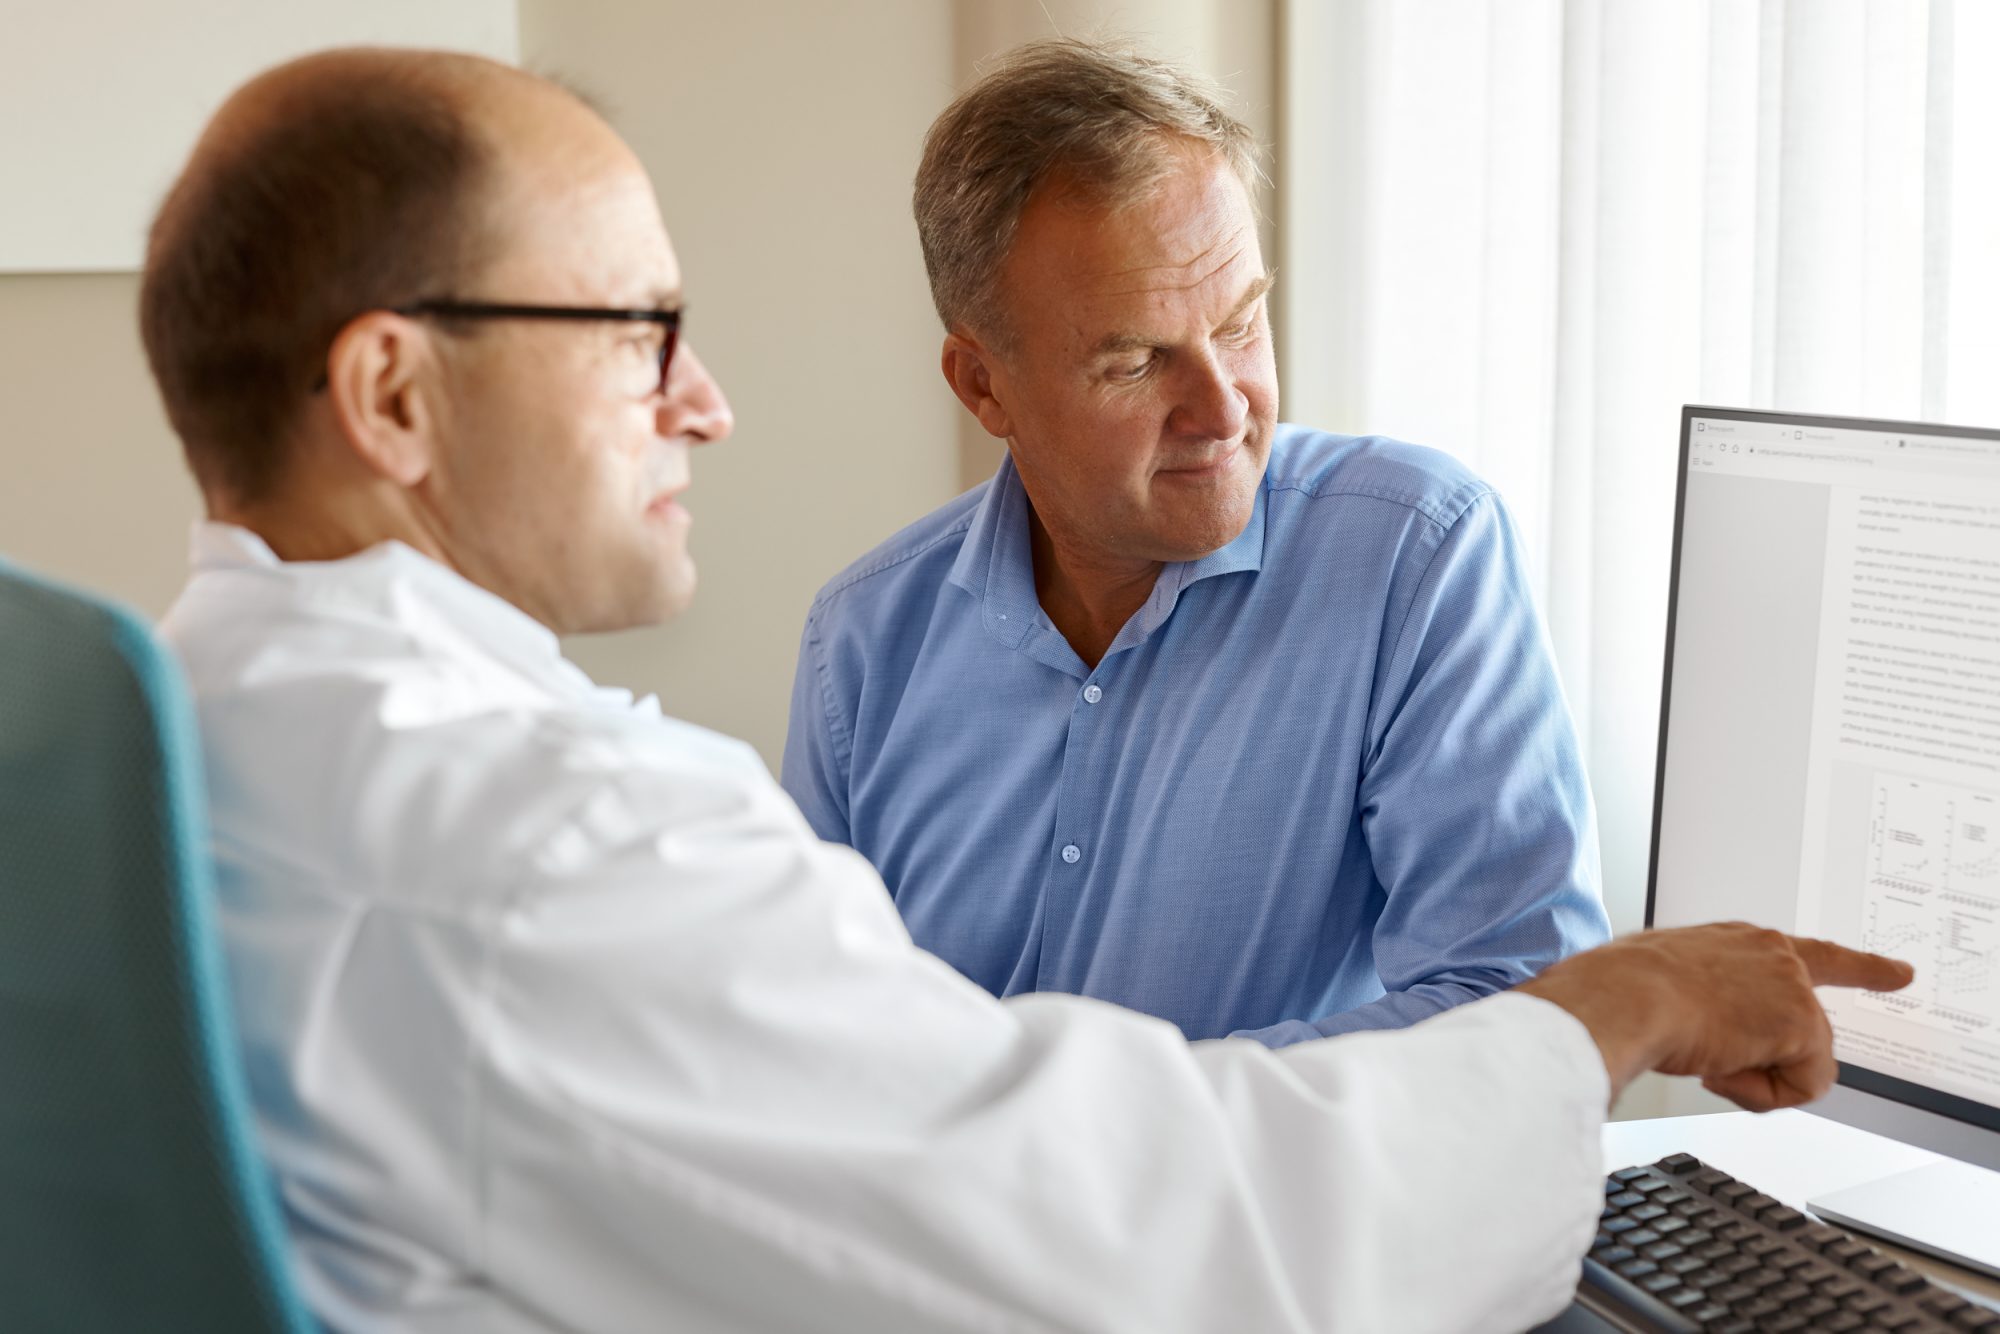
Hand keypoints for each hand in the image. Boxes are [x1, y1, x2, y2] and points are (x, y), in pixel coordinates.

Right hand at [1516, 922, 1913, 1110]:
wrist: (1623, 998)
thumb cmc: (1620, 991)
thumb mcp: (1657, 983)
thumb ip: (1690, 1000)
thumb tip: (1680, 1038)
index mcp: (1734, 940)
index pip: (1808, 953)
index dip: (1861, 967)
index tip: (1900, 974)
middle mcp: (1770, 953)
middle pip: (1807, 1026)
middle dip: (1770, 1059)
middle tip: (1716, 1061)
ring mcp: (1791, 986)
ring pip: (1798, 1061)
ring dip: (1751, 1075)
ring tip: (1702, 1059)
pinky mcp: (1802, 1022)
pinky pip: (1802, 1086)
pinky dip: (1762, 1093)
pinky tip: (1720, 1070)